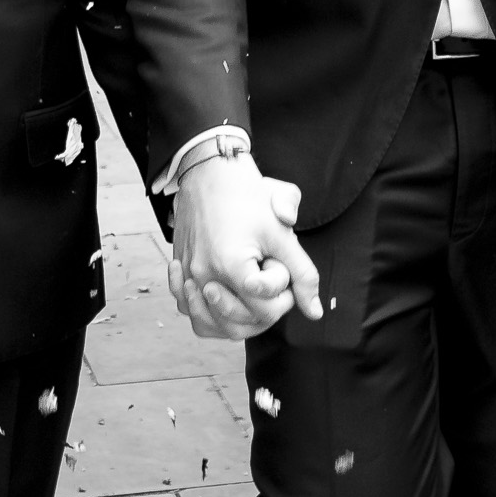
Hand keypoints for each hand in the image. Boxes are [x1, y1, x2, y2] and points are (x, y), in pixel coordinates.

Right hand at [169, 153, 321, 340]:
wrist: (209, 171)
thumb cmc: (247, 196)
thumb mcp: (281, 232)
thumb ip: (303, 274)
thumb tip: (315, 312)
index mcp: (232, 265)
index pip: (266, 307)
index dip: (284, 291)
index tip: (281, 265)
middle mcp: (205, 275)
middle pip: (240, 322)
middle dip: (263, 307)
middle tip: (268, 276)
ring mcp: (188, 274)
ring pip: (210, 325)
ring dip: (234, 319)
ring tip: (247, 295)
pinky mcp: (180, 270)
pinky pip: (187, 310)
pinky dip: (204, 313)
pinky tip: (218, 295)